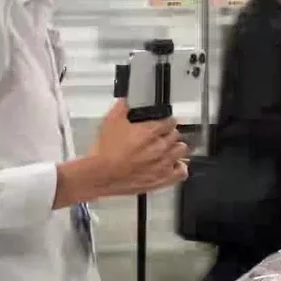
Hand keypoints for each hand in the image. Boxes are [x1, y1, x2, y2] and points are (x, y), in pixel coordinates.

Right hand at [57, 100, 187, 205]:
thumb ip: (121, 107)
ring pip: (180, 151)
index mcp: (150, 132)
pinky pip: (181, 172)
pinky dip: (180, 167)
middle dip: (170, 134)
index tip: (165, 122)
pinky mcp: (160, 180)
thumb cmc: (105, 152)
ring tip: (170, 148)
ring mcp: (162, 165)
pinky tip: (175, 165)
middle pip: (176, 136)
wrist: (100, 174)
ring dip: (176, 148)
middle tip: (164, 135)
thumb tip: (124, 101)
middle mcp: (160, 148)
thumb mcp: (111, 121)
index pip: (170, 122)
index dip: (168, 120)